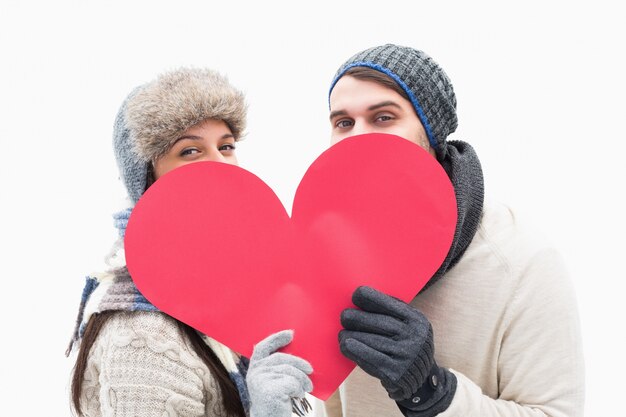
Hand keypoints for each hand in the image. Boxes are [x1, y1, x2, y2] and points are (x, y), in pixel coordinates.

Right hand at [247, 330, 312, 416]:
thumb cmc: (276, 401)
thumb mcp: (273, 381)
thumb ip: (277, 367)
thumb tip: (298, 351)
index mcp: (254, 367)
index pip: (263, 347)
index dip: (276, 338)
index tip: (291, 334)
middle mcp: (255, 372)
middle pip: (281, 357)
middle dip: (299, 363)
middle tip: (311, 370)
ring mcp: (260, 380)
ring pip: (289, 370)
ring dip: (302, 380)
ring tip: (306, 388)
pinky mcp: (269, 390)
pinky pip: (292, 382)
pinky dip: (299, 389)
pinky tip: (299, 395)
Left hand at [339, 286, 455, 412]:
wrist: (420, 379)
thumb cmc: (405, 344)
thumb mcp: (409, 326)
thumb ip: (392, 312)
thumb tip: (361, 296)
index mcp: (417, 320)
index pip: (390, 304)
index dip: (370, 298)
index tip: (355, 295)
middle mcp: (414, 337)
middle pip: (378, 322)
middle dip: (357, 317)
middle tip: (344, 316)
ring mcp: (406, 355)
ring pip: (370, 340)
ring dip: (351, 335)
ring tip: (342, 334)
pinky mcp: (395, 373)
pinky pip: (370, 358)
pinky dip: (355, 350)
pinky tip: (345, 345)